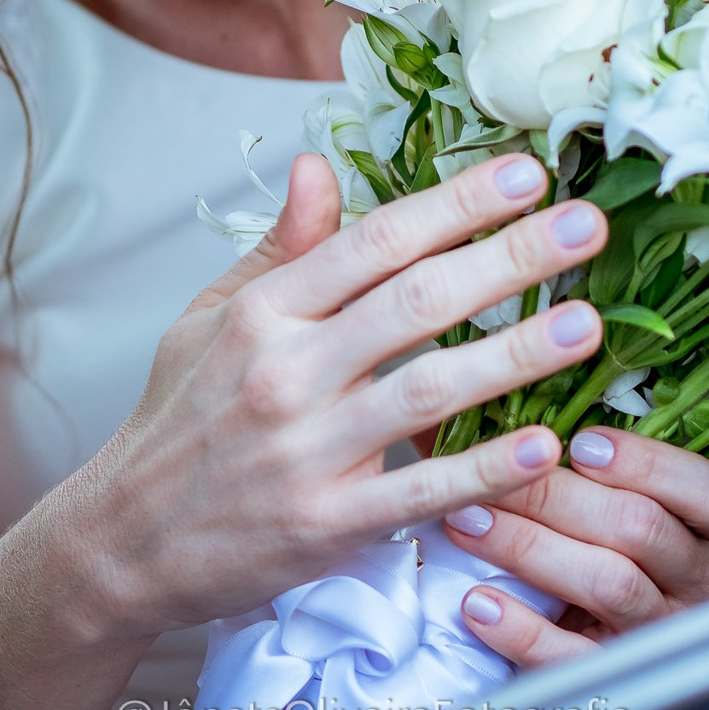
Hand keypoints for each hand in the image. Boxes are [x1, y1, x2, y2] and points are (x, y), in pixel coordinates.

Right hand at [37, 151, 611, 645]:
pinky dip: (484, 469)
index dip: (454, 203)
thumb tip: (319, 165)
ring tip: (586, 323)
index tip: (523, 174)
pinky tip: (542, 445)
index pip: (375, 240)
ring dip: (515, 354)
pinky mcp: (326, 524)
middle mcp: (286, 372)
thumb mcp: (211, 320)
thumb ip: (280, 248)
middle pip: (416, 300)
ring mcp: (307, 450)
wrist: (120, 544)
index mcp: (264, 312)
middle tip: (587, 226)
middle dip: (510, 257)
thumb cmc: (177, 424)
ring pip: (429, 389)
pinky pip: (420, 491)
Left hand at [442, 426, 708, 666]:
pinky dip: (522, 629)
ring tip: (467, 522)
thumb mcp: (621, 509)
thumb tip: (502, 410)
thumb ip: (586, 466)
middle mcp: (699, 584)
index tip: (581, 444)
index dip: (648, 464)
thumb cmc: (611, 554)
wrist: (625, 663)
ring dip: (528, 547)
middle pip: (641, 528)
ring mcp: (661, 635)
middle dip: (557, 496)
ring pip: (608, 582)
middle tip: (490, 473)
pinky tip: (479, 603)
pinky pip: (573, 657)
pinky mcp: (618, 681)